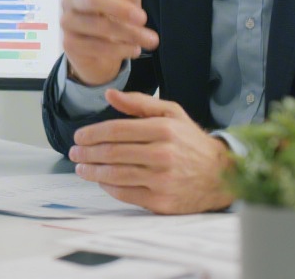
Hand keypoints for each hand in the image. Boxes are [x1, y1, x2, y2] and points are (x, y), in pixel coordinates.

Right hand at [59, 0, 158, 85]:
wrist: (99, 56)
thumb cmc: (112, 18)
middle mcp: (71, 1)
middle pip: (92, 0)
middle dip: (119, 8)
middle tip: (143, 17)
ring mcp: (68, 23)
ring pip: (98, 27)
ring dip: (128, 34)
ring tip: (150, 40)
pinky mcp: (70, 45)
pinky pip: (96, 47)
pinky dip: (120, 49)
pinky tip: (134, 49)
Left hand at [69, 89, 233, 213]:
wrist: (221, 175)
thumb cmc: (190, 142)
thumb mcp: (171, 113)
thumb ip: (139, 102)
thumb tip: (109, 94)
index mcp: (163, 129)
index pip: (117, 130)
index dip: (92, 133)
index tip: (78, 136)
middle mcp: (163, 154)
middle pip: (112, 153)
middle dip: (87, 153)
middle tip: (74, 153)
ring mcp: (162, 180)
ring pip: (115, 174)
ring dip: (92, 171)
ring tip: (81, 167)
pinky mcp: (162, 201)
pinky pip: (126, 193)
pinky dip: (108, 187)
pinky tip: (101, 181)